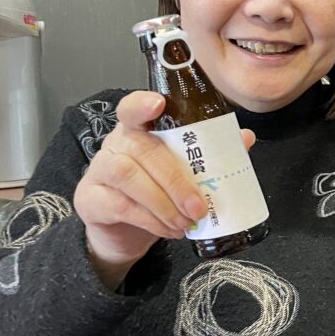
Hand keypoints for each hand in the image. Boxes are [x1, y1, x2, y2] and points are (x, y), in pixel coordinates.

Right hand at [73, 91, 254, 287]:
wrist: (122, 232)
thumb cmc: (155, 193)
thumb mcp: (182, 173)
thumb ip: (209, 154)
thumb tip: (244, 138)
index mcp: (138, 131)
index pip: (132, 108)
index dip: (142, 103)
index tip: (159, 103)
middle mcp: (115, 145)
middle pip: (142, 150)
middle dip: (175, 180)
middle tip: (198, 206)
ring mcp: (99, 171)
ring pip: (128, 177)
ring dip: (163, 202)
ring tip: (186, 221)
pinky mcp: (90, 200)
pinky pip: (119, 206)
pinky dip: (150, 220)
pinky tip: (170, 230)